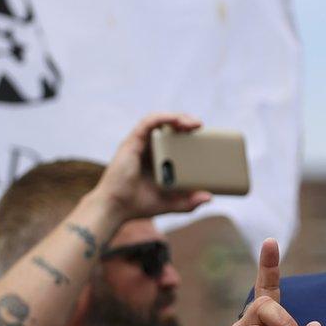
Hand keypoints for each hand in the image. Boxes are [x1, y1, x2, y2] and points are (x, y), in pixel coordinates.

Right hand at [91, 113, 211, 221]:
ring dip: (178, 117)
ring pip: (159, 120)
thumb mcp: (171, 203)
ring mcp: (140, 144)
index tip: (205, 137)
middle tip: (201, 127)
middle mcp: (148, 148)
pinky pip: (148, 122)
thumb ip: (189, 202)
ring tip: (194, 124)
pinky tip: (176, 119)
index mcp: (157, 159)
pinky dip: (163, 117)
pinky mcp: (132, 142)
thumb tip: (209, 197)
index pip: (174, 139)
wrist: (116, 208)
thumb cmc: (139, 205)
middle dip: (186, 122)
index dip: (188, 134)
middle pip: (168, 127)